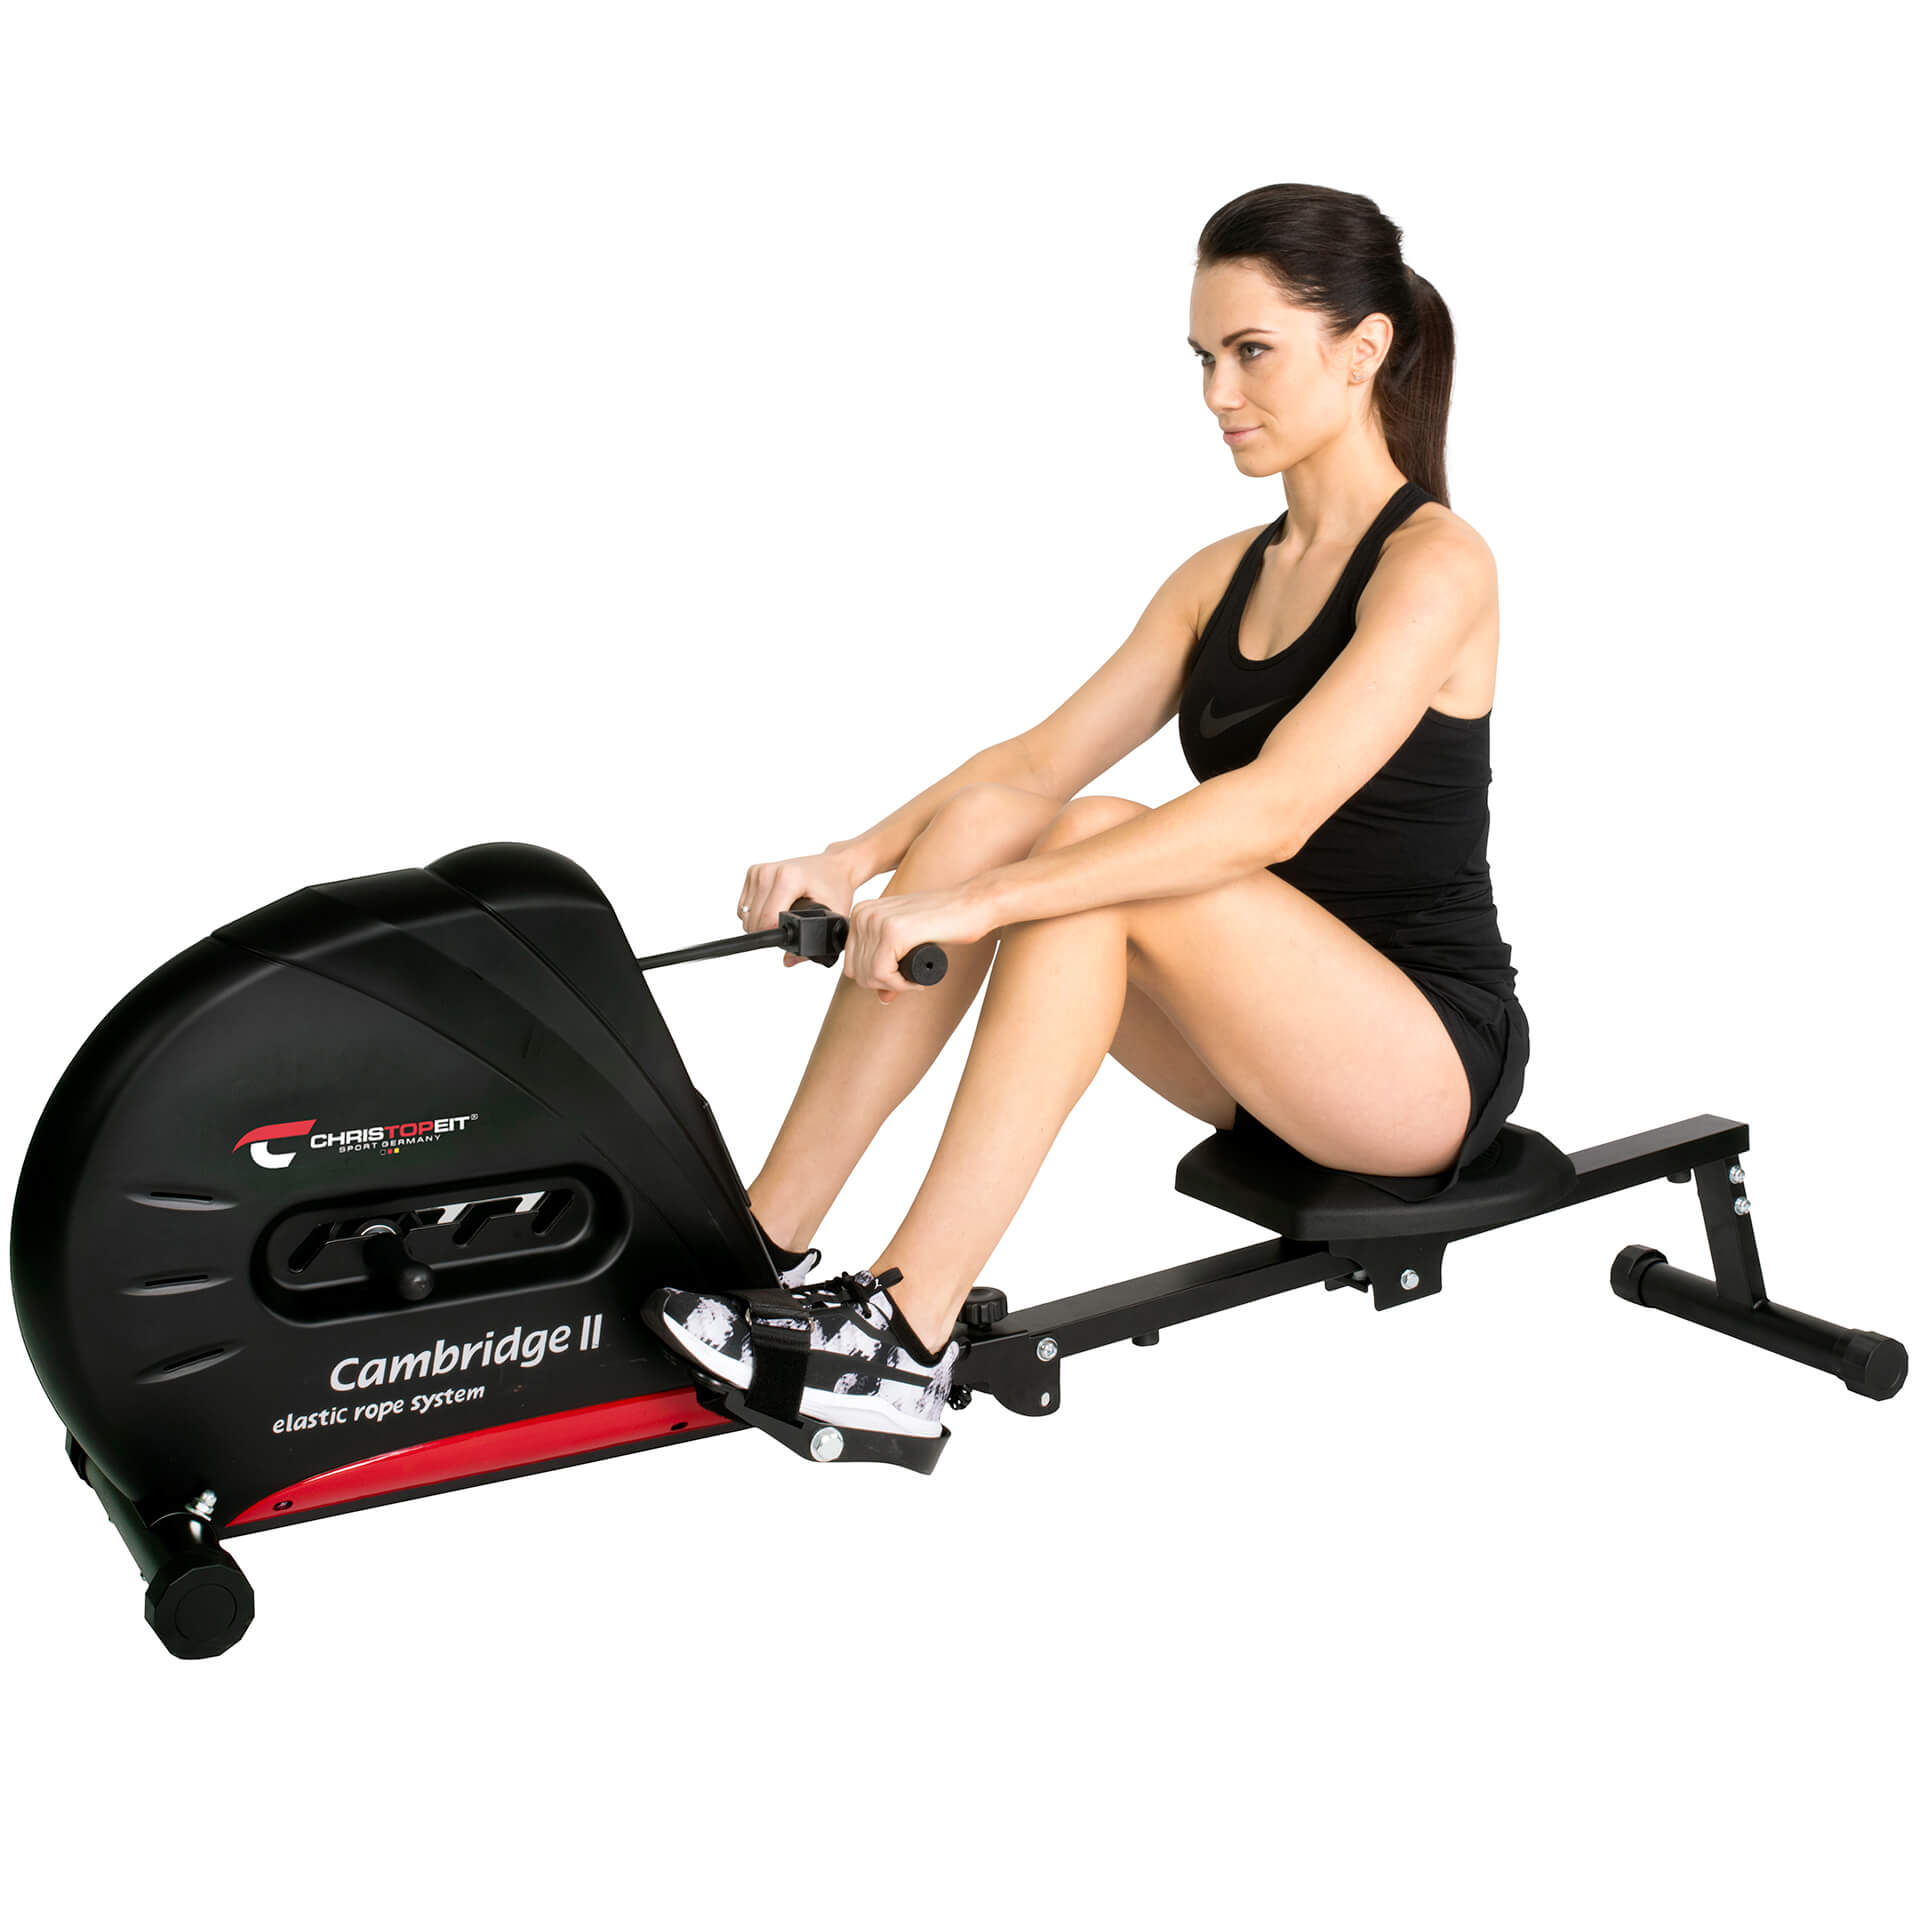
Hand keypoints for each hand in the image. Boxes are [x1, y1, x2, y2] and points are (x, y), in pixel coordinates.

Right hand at [738, 849, 860, 967]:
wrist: (835, 865)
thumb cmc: (836, 886)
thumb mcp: (834, 915)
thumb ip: (814, 942)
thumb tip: (789, 961)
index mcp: (788, 878)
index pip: (766, 919)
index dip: (775, 936)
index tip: (788, 938)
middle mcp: (770, 871)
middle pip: (753, 920)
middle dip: (768, 931)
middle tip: (790, 926)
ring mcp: (759, 870)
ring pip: (745, 914)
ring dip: (760, 922)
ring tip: (784, 915)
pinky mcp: (753, 872)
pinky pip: (744, 905)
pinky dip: (756, 912)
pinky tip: (774, 908)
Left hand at [844, 886, 995, 1001]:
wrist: (971, 905)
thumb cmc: (944, 923)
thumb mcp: (907, 946)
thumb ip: (890, 969)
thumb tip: (882, 998)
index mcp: (861, 913)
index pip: (851, 965)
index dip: (875, 979)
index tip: (900, 974)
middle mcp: (863, 914)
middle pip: (857, 973)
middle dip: (883, 984)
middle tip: (909, 978)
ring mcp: (876, 921)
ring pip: (869, 977)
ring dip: (895, 985)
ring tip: (915, 977)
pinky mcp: (892, 932)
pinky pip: (883, 975)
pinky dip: (902, 984)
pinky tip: (917, 978)